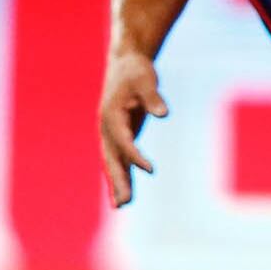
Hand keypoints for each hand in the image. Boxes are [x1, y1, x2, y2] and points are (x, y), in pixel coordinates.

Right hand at [97, 51, 168, 205]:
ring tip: (122, 206)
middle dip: (117, 181)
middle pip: (111, 159)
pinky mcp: (121, 135)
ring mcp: (112, 134)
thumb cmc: (136, 70)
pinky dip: (124, 176)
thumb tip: (163, 113)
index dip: (136, 156)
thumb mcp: (146, 80)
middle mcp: (107, 128)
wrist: (125, 63)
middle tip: (123, 204)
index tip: (151, 169)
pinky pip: (121, 160)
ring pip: (113, 163)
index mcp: (111, 115)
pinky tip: (126, 194)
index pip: (124, 141)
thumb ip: (153, 97)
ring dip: (117, 184)